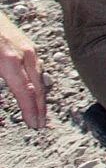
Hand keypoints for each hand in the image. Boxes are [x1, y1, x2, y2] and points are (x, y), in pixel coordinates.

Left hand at [0, 10, 45, 128]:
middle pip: (38, 85)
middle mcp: (24, 55)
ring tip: (39, 109)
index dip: (31, 111)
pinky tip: (36, 86)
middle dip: (40, 107)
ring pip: (40, 75)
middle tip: (41, 124)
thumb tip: (2, 111)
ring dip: (41, 95)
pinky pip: (37, 65)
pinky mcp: (25, 42)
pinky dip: (38, 80)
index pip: (26, 92)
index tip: (35, 125)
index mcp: (10, 62)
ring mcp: (27, 47)